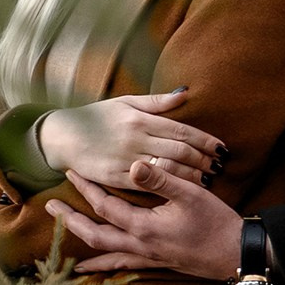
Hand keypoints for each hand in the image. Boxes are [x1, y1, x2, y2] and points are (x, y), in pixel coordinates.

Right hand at [36, 90, 224, 194]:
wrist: (63, 136)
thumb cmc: (95, 117)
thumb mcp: (125, 102)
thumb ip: (157, 102)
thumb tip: (185, 94)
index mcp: (140, 119)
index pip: (181, 130)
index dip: (205, 140)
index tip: (221, 148)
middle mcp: (135, 138)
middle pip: (179, 151)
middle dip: (204, 159)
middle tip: (221, 165)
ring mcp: (126, 159)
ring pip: (167, 169)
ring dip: (191, 175)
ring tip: (209, 179)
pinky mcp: (116, 177)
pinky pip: (148, 185)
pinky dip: (168, 187)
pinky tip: (182, 190)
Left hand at [47, 162, 245, 281]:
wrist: (235, 253)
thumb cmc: (216, 222)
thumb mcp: (190, 193)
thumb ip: (160, 178)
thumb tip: (133, 164)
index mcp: (144, 227)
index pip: (104, 207)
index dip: (86, 189)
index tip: (71, 173)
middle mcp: (140, 246)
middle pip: (94, 235)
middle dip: (70, 221)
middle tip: (50, 207)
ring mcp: (147, 258)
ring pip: (105, 253)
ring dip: (82, 244)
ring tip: (63, 238)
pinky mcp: (156, 263)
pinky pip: (122, 264)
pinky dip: (104, 264)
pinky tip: (94, 265)